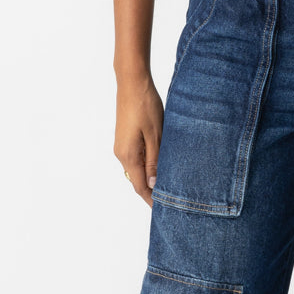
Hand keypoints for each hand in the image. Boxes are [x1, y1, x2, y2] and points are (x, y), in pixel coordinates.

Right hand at [114, 71, 163, 206]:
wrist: (132, 83)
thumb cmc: (145, 106)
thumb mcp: (155, 135)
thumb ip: (154, 160)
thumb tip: (154, 183)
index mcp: (128, 155)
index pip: (140, 186)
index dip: (152, 199)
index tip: (164, 210)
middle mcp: (122, 154)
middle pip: (138, 180)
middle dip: (152, 190)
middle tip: (171, 200)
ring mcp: (122, 146)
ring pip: (137, 169)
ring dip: (151, 177)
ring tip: (168, 184)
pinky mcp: (125, 138)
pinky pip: (136, 158)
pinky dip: (148, 165)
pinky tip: (161, 164)